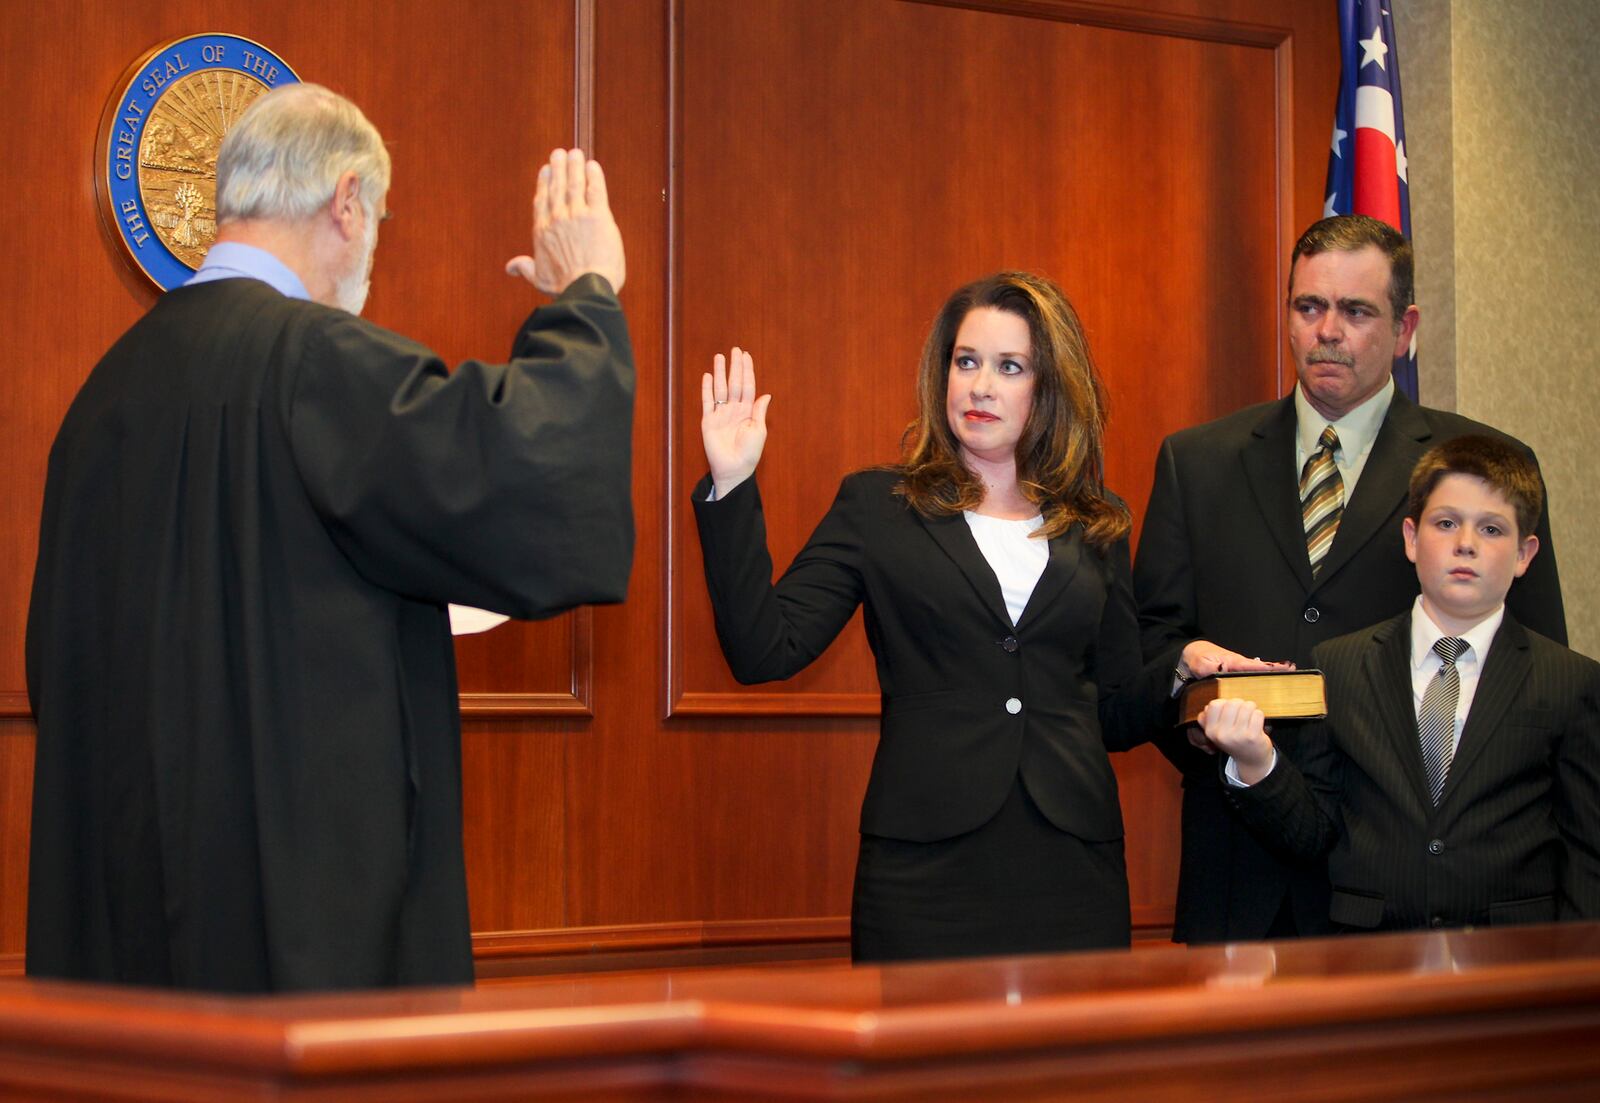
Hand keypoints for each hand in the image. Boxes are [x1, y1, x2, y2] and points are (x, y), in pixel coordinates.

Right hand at [506, 148, 625, 293]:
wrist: (585, 288)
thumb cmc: (564, 286)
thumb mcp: (539, 278)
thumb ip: (525, 268)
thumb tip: (509, 267)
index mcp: (543, 231)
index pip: (542, 200)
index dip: (544, 183)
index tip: (546, 170)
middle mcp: (557, 218)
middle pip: (557, 187)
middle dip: (558, 168)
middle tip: (559, 153)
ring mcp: (577, 215)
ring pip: (575, 184)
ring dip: (574, 166)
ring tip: (575, 153)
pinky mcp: (598, 216)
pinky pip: (596, 189)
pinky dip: (594, 176)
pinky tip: (593, 165)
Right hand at [701, 347, 770, 497]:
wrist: (734, 469)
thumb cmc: (749, 452)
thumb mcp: (758, 430)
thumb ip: (759, 411)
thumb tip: (766, 394)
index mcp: (747, 411)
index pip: (747, 386)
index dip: (747, 371)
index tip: (746, 356)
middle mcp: (734, 410)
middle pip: (734, 383)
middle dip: (735, 367)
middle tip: (735, 350)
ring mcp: (720, 414)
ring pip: (720, 389)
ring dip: (720, 373)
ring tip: (720, 357)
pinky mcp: (708, 421)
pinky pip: (707, 402)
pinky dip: (707, 389)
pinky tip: (708, 376)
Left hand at [1178, 641, 1294, 681]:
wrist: (1189, 655)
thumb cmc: (1197, 657)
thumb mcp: (1201, 663)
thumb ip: (1210, 668)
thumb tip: (1221, 669)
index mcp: (1233, 662)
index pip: (1255, 665)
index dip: (1270, 667)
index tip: (1285, 667)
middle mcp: (1239, 666)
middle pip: (1261, 669)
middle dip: (1277, 670)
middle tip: (1293, 671)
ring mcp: (1237, 671)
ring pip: (1257, 674)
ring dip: (1271, 676)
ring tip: (1288, 677)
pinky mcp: (1233, 677)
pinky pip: (1249, 680)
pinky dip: (1259, 682)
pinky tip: (1268, 689)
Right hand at [1197, 698, 1273, 782]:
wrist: (1251, 761)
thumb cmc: (1235, 741)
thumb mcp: (1217, 733)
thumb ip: (1209, 719)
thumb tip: (1207, 708)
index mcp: (1211, 731)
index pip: (1214, 705)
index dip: (1224, 703)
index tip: (1230, 710)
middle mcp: (1222, 734)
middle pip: (1232, 703)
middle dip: (1240, 704)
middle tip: (1243, 713)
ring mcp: (1237, 736)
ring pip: (1247, 706)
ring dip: (1251, 709)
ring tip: (1250, 717)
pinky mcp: (1253, 736)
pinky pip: (1257, 714)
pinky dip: (1259, 716)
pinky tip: (1257, 723)